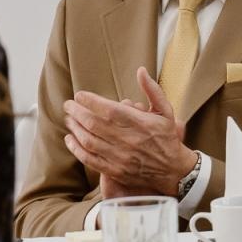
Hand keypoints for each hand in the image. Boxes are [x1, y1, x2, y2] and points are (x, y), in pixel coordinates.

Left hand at [62, 68, 196, 196]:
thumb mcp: (166, 110)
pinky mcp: (115, 171)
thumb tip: (141, 70)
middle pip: (95, 124)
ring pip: (89, 141)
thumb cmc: (166, 137)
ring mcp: (121, 157)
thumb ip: (152, 90)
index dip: (91, 101)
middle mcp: (129, 140)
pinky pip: (90, 159)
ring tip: (69, 118)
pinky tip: (70, 139)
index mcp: (141, 124)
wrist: (172, 170)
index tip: (80, 95)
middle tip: (68, 105)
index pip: (110, 110)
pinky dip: (76, 149)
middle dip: (77, 112)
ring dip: (75, 128)